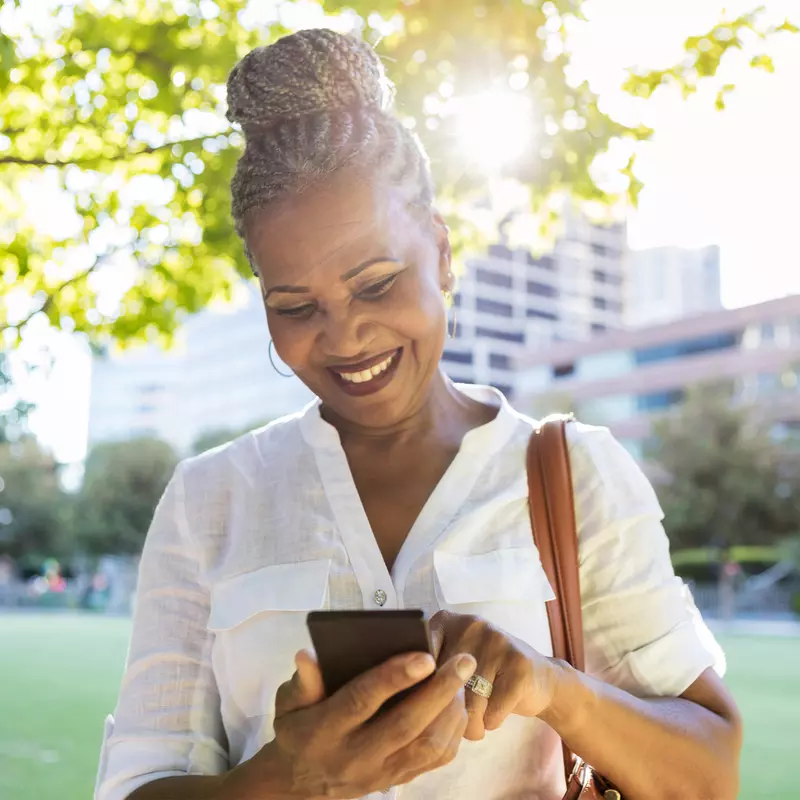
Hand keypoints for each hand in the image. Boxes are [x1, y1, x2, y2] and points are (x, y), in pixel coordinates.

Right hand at [259, 648, 476, 798]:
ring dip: (451, 710)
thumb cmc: (298, 729)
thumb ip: (302, 681)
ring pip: (426, 746)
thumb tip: (308, 654)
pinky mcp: (396, 781)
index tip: (424, 656)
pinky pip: (434, 761)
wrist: (299, 783)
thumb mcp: (288, 703)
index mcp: (326, 729)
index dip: (394, 678)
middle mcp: (356, 755)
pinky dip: (453, 732)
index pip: (362, 701)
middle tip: (464, 659)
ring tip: (462, 677)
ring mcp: (380, 772)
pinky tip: (458, 704)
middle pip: (405, 724)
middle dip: (439, 690)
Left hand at [430, 610, 557, 740]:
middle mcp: (471, 624)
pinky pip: (492, 712)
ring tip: (476, 721)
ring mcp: (497, 641)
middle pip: (443, 684)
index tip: (426, 702)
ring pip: (468, 702)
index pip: (418, 658)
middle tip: (456, 721)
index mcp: (447, 621)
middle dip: (448, 714)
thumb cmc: (485, 677)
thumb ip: (428, 672)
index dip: (420, 688)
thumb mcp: (453, 665)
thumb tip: (404, 696)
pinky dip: (492, 722)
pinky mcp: (519, 664)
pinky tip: (496, 714)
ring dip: (470, 724)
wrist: (539, 679)